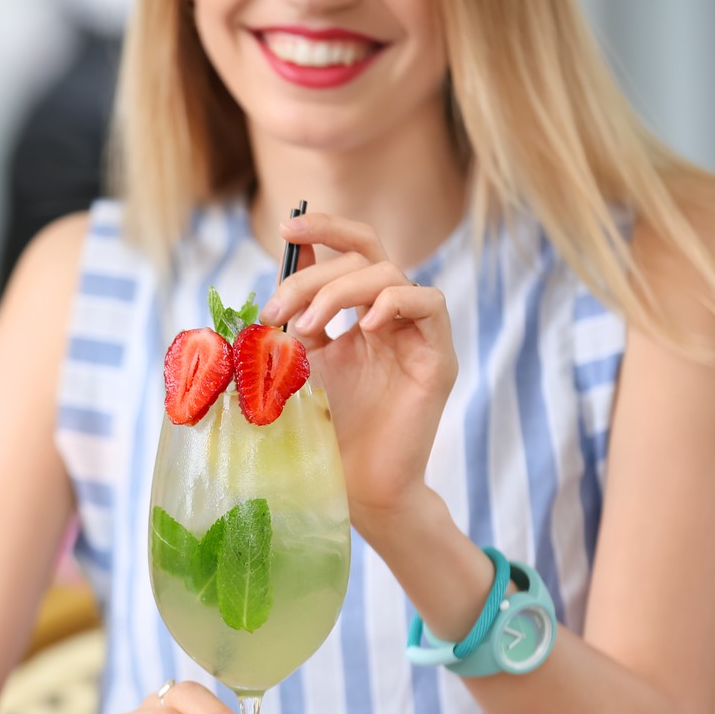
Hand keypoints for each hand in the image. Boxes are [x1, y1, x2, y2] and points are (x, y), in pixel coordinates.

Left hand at [262, 212, 457, 534]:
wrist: (355, 485)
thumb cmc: (326, 430)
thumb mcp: (299, 361)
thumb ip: (295, 315)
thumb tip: (282, 264)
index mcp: (360, 312)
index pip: (351, 249)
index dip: (324, 228)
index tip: (286, 228)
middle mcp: (392, 316)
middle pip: (364, 256)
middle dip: (314, 276)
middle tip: (277, 311)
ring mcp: (417, 334)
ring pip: (390, 273)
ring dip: (340, 291)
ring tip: (307, 329)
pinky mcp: (437, 357)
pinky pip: (429, 303)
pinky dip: (395, 302)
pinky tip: (363, 327)